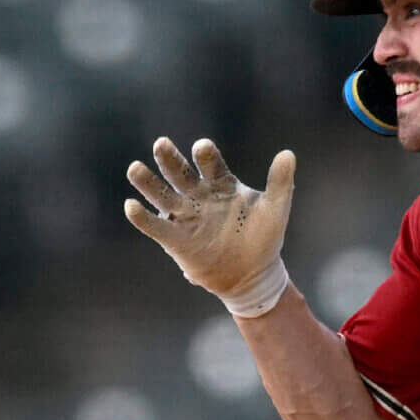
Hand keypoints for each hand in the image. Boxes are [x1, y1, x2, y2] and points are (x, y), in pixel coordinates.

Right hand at [124, 137, 295, 316]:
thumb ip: (280, 182)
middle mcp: (200, 196)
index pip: (211, 165)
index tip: (201, 147)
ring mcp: (186, 217)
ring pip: (163, 196)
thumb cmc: (264, 238)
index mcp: (222, 184)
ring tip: (134, 168)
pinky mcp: (177, 240)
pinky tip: (130, 206)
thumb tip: (288, 154)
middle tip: (161, 144)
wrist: (253, 275)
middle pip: (181, 174)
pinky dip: (143, 218)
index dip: (206, 156)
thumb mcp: (275, 210)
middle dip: (171, 160)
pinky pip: (157, 227)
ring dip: (148, 183)